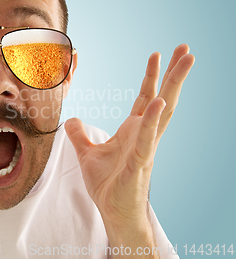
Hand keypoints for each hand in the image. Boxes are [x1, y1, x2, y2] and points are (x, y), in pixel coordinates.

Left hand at [65, 44, 193, 231]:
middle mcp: (143, 133)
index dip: (151, 76)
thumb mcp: (86, 153)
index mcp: (133, 130)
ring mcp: (145, 145)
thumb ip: (79, 135)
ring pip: (162, 110)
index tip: (156, 54)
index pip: (144, 96)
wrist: (112, 209)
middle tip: (186, 49)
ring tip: (185, 62)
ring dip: (173, 85)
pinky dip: (152, 118)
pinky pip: (148, 136)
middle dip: (173, 73)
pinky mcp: (141, 161)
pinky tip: (159, 100)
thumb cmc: (106, 184)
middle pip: (161, 96)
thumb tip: (71, 120)